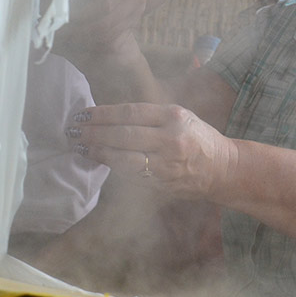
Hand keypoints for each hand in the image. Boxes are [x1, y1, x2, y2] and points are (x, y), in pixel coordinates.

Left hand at [67, 102, 236, 198]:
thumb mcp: (179, 116)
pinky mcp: (163, 183)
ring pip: (124, 158)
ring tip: (81, 147)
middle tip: (72, 131)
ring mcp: (166, 164)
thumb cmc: (197, 138)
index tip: (83, 114)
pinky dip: (113, 167)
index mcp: (173, 116)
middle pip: (123, 134)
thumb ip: (149, 115)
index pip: (130, 112)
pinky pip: (131, 175)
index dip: (102, 113)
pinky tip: (99, 161)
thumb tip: (110, 116)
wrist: (223, 169)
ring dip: (98, 152)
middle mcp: (170, 138)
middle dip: (94, 133)